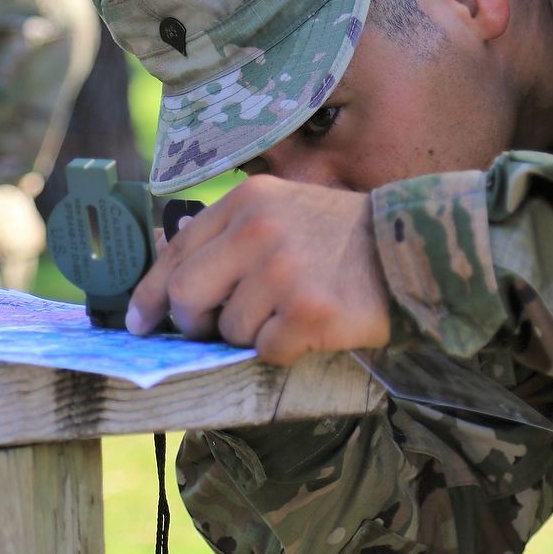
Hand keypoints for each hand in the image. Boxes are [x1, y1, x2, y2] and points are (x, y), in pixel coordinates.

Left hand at [127, 175, 390, 365]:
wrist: (412, 248)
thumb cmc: (341, 236)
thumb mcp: (282, 210)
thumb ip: (230, 236)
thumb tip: (169, 284)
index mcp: (247, 202)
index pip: (176, 252)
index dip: (151, 293)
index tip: (140, 322)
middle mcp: (259, 232)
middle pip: (188, 297)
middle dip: (196, 323)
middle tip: (218, 329)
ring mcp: (283, 272)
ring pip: (230, 331)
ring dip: (254, 334)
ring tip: (291, 311)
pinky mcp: (308, 313)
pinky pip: (267, 352)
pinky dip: (284, 349)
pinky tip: (311, 327)